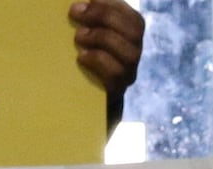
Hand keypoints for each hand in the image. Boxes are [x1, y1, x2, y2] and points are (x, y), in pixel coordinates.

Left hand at [70, 0, 143, 125]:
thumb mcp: (84, 45)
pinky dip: (98, 60)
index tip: (87, 0)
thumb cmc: (77, 71)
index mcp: (130, 40)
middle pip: (135, 30)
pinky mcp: (116, 93)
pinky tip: (81, 57)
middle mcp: (134, 56)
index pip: (133, 18)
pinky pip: (116, 74)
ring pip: (130, 52)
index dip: (113, 5)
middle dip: (105, 16)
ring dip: (102, 38)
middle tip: (77, 14)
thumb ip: (88, 26)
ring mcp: (128, 75)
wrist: (78, 113)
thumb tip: (77, 5)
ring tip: (79, 36)